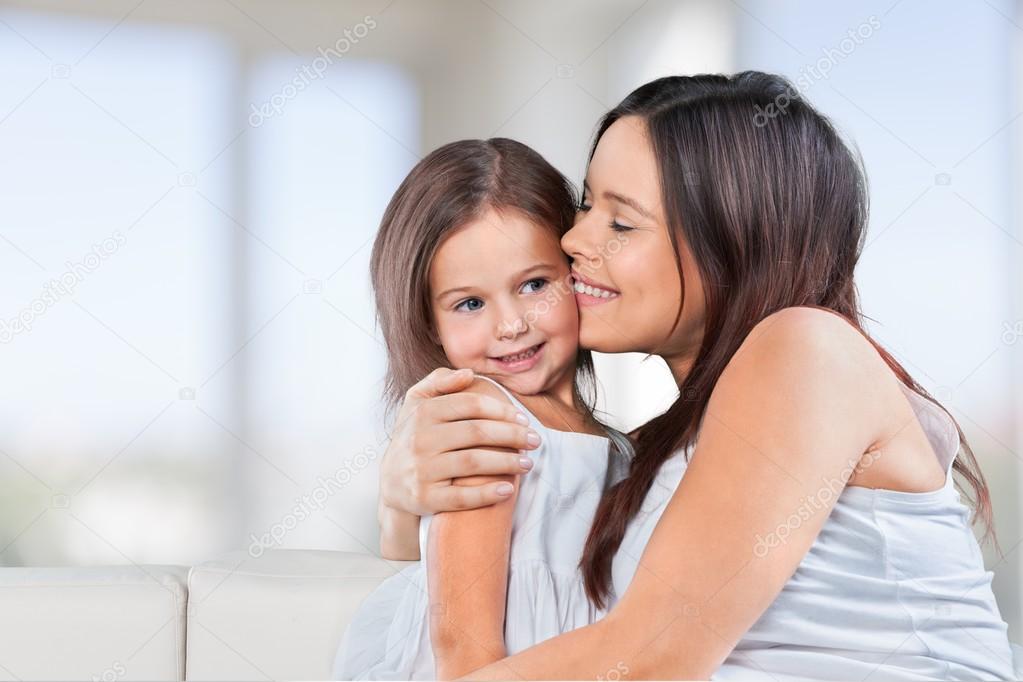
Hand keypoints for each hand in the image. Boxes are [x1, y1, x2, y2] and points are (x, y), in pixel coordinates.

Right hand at [379, 367, 539, 515]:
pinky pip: (460, 497)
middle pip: (476, 433)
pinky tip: (507, 489)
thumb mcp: (417, 402)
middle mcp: (420, 439)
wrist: (391, 482)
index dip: (502, 411)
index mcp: (423, 412)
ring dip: (506, 463)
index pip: (470, 405)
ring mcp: (422, 470)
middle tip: (534, 441)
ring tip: (528, 464)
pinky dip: (486, 494)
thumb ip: (439, 381)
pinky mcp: (424, 498)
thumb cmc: (413, 436)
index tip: (523, 419)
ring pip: (472, 463)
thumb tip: (468, 374)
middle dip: (512, 435)